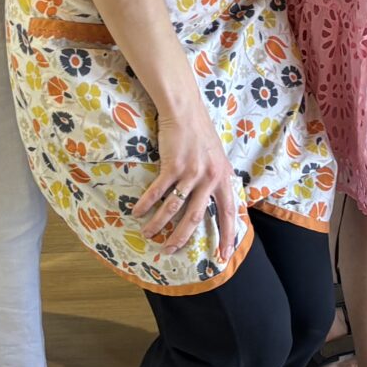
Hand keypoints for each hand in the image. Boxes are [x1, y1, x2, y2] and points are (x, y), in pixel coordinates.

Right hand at [131, 97, 243, 258]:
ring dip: (159, 224)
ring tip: (148, 234)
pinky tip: (138, 212)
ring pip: (174, 208)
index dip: (227, 236)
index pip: (229, 213)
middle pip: (196, 217)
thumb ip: (217, 179)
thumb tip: (214, 201)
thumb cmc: (200, 134)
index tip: (223, 256)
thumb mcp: (217, 158)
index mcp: (223, 178)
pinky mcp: (173, 165)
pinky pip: (159, 191)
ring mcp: (191, 172)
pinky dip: (147, 204)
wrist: (185, 110)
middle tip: (170, 250)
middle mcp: (210, 178)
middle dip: (181, 238)